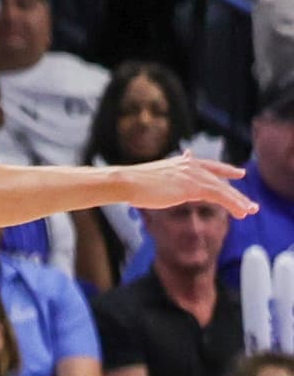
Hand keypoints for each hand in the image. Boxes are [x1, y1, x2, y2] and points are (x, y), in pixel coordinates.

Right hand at [113, 155, 257, 216]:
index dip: (225, 170)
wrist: (126, 181)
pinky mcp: (193, 186)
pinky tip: (240, 212)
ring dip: (238, 201)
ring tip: (249, 211)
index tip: (238, 173)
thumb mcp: (151, 179)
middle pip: (219, 179)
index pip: (208, 165)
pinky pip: (220, 195)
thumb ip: (163, 180)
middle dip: (236, 193)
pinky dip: (233, 204)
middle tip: (250, 203)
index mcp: (179, 162)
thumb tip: (160, 185)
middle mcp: (188, 165)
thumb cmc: (131, 183)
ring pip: (223, 188)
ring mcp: (191, 175)